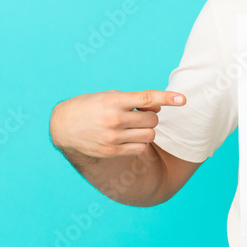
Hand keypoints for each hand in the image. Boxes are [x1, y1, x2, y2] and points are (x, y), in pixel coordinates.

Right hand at [49, 90, 185, 157]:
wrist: (63, 125)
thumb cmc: (91, 106)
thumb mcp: (109, 95)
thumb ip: (134, 101)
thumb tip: (158, 107)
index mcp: (114, 100)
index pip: (147, 98)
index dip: (167, 98)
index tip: (183, 99)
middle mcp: (115, 119)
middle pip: (153, 119)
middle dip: (151, 116)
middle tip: (139, 115)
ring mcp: (113, 137)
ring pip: (150, 135)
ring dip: (147, 130)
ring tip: (132, 126)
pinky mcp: (112, 151)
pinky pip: (141, 148)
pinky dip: (141, 143)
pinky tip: (129, 137)